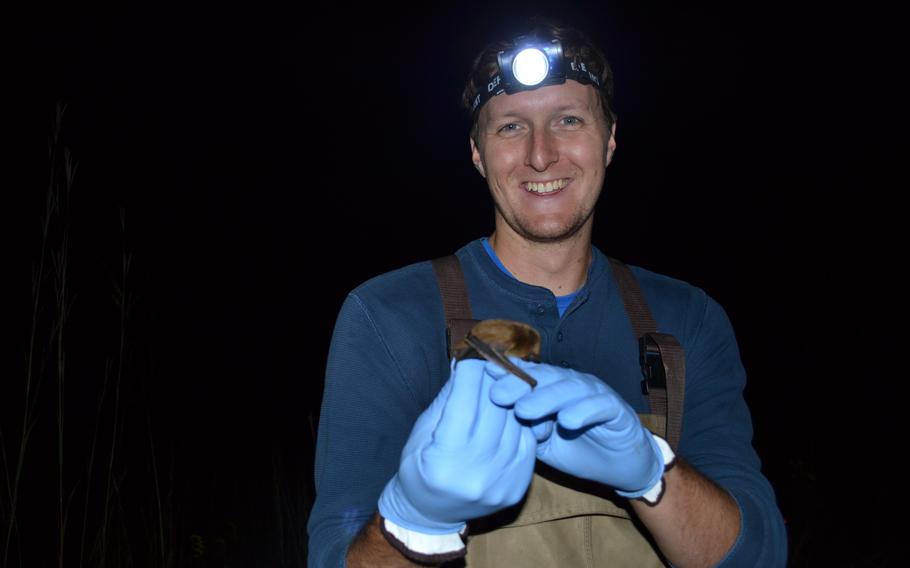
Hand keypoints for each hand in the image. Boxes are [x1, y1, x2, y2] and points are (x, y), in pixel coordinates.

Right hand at [378, 359, 536, 534]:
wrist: (430, 514)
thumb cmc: (419, 467)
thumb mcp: (423, 431)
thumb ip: (447, 399)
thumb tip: (466, 364)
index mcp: (443, 460)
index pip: (465, 404)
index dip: (470, 374)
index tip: (472, 357)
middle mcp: (474, 474)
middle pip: (495, 411)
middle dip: (492, 381)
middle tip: (490, 364)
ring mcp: (499, 483)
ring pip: (516, 423)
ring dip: (511, 398)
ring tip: (503, 384)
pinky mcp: (516, 488)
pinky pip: (527, 442)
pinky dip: (521, 421)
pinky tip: (512, 410)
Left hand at [489, 359, 664, 495]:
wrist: (619, 465)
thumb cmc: (576, 448)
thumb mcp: (541, 441)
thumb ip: (522, 425)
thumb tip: (489, 414)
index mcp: (549, 388)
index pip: (526, 375)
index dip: (504, 375)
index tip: (480, 379)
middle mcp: (571, 385)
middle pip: (544, 377)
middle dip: (518, 385)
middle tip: (496, 396)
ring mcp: (595, 394)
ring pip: (569, 388)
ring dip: (546, 398)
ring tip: (524, 411)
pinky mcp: (617, 408)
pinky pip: (600, 405)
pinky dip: (583, 411)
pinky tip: (567, 422)